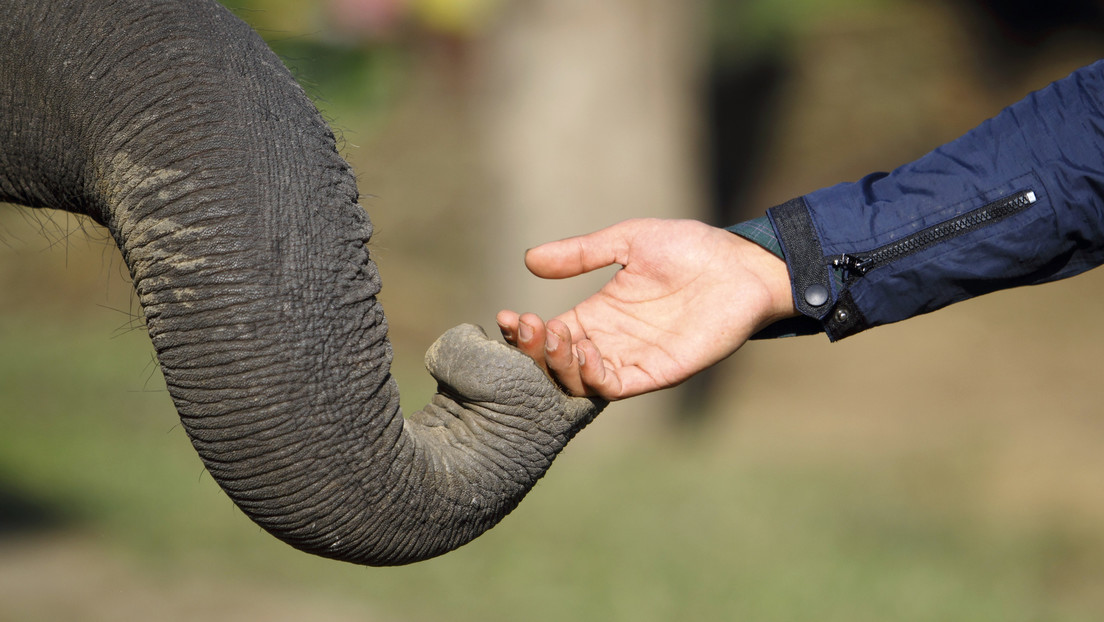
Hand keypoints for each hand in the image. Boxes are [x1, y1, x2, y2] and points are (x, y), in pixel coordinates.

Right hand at [497, 218, 796, 399]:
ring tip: (554, 336)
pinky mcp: (657, 372)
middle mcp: (609, 342)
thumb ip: (581, 254)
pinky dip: (594, 376)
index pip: (547, 334)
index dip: (522, 333)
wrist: (741, 264)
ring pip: (578, 381)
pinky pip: (614, 387)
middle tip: (526, 326)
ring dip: (558, 364)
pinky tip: (588, 351)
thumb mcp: (627, 241)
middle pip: (555, 363)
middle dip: (532, 350)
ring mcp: (632, 360)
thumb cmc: (690, 248)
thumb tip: (529, 260)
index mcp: (598, 314)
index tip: (506, 316)